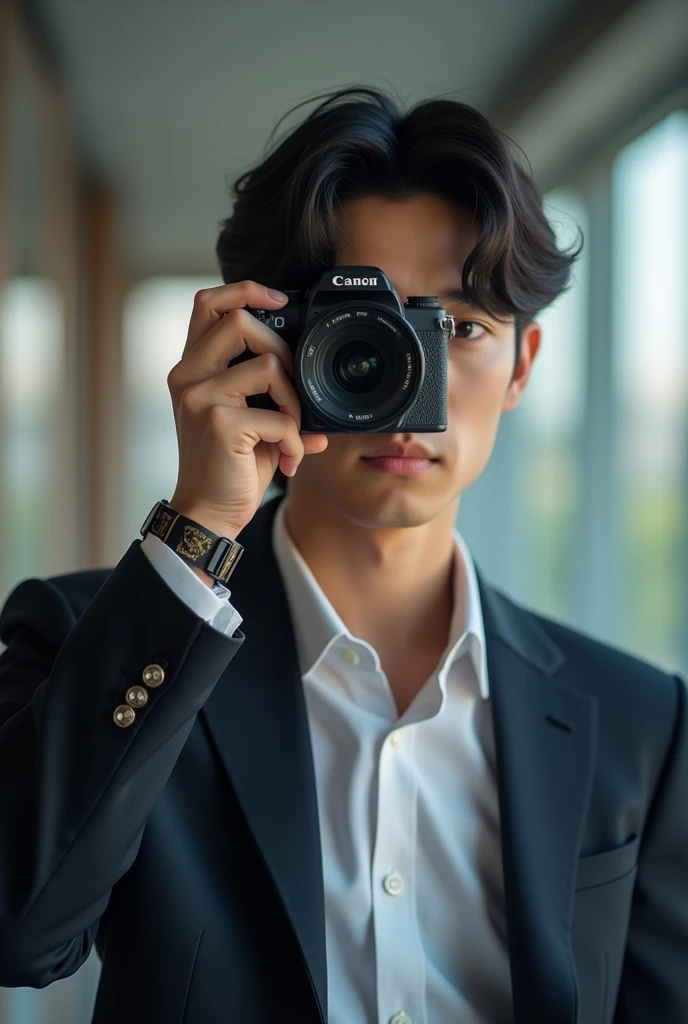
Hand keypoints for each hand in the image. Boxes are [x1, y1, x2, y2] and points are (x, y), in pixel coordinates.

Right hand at [166, 280, 327, 541]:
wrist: (208, 513)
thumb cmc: (229, 467)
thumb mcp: (248, 419)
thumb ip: (270, 390)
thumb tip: (316, 380)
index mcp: (192, 368)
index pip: (207, 303)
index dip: (245, 289)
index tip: (279, 300)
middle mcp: (188, 375)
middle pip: (240, 320)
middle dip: (283, 352)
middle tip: (292, 394)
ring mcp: (200, 397)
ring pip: (267, 364)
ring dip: (295, 402)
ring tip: (292, 433)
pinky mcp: (219, 422)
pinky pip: (279, 414)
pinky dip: (295, 440)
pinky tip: (288, 460)